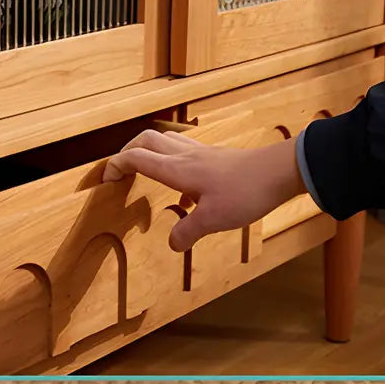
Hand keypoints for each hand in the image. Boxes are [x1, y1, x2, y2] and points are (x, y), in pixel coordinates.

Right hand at [101, 128, 310, 251]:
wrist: (278, 171)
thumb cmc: (245, 192)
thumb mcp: (214, 219)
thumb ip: (188, 231)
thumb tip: (171, 243)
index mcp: (177, 169)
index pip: (136, 158)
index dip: (116, 165)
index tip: (106, 178)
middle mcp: (184, 156)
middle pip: (145, 140)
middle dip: (127, 151)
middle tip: (120, 168)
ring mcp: (200, 153)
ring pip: (164, 141)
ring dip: (148, 150)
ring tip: (145, 170)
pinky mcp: (214, 157)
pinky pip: (183, 150)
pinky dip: (171, 161)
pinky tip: (183, 188)